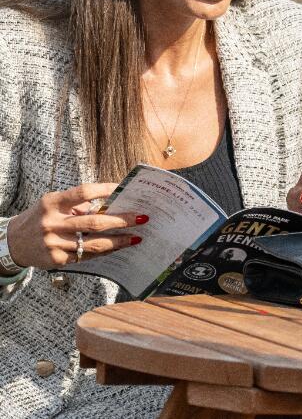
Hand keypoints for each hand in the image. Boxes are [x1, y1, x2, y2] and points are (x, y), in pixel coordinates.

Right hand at [7, 183, 144, 269]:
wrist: (13, 242)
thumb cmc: (42, 217)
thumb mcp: (54, 203)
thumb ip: (78, 204)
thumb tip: (113, 204)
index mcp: (53, 203)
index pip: (83, 193)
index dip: (104, 189)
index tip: (123, 188)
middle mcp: (53, 223)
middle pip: (94, 222)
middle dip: (121, 220)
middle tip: (142, 218)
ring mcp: (55, 244)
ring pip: (93, 244)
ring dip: (118, 241)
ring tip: (136, 238)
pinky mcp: (57, 260)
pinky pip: (86, 256)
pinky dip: (104, 252)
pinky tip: (118, 247)